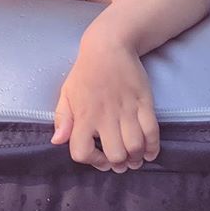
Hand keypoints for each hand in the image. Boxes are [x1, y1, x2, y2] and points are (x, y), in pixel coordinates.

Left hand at [51, 38, 159, 172]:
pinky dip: (152, 148)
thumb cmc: (85, 72)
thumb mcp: (66, 93)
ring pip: (135, 147)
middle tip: (119, 160)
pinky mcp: (144, 103)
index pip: (82, 152)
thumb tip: (57, 142)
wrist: (108, 46)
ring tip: (133, 158)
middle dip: (118, 163)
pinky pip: (152, 132)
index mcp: (83, 115)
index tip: (98, 157)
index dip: (91, 161)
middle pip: (115, 155)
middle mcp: (105, 116)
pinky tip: (148, 151)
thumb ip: (61, 119)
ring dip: (135, 158)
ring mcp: (126, 110)